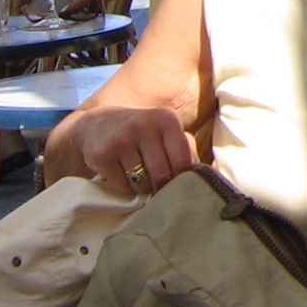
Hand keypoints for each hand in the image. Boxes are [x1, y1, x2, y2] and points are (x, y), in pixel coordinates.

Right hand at [46, 106, 194, 196]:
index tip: (174, 182)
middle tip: (153, 182)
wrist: (95, 125)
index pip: (183, 163)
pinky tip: (118, 171)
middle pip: (163, 176)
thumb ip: (186, 149)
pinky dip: (122, 186)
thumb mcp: (165, 132)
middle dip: (160, 186)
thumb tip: (210, 176)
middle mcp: (144, 125)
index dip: (180, 179)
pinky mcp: (102, 154)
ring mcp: (121, 139)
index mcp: (166, 119)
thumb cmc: (141, 134)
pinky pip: (122, 187)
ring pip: (142, 184)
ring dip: (140, 187)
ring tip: (134, 172)